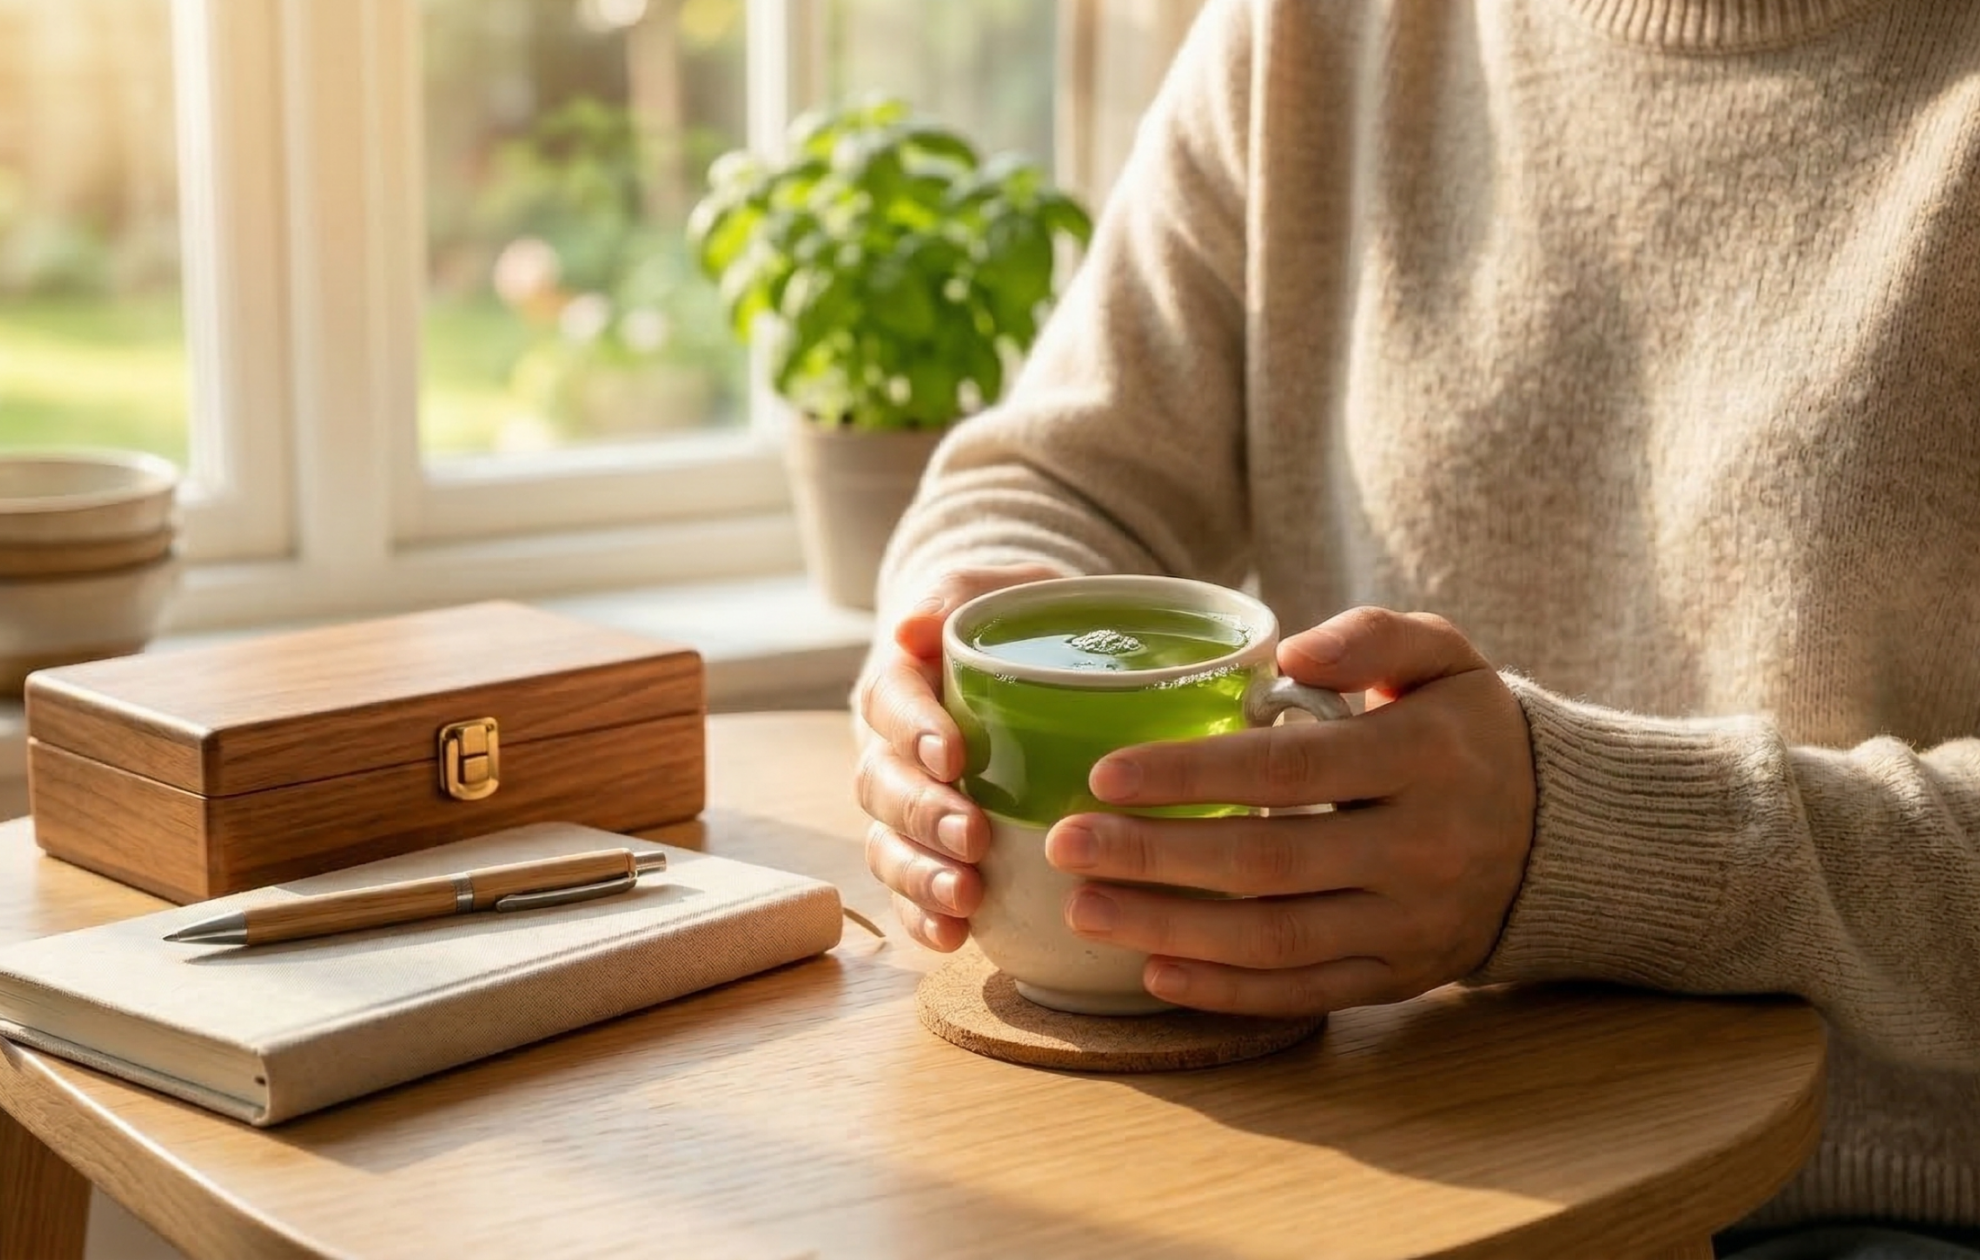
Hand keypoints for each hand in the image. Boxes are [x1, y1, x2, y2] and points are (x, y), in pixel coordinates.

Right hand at [855, 564, 1067, 949]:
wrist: (1033, 666)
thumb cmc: (1019, 625)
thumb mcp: (1003, 590)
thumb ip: (961, 596)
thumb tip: (914, 628)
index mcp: (903, 681)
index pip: (890, 701)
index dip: (914, 731)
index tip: (953, 754)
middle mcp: (891, 747)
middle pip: (881, 785)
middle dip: (922, 814)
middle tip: (972, 835)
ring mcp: (904, 805)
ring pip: (887, 844)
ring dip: (919, 874)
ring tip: (964, 896)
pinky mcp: (927, 851)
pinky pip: (908, 891)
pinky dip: (922, 916)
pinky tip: (954, 937)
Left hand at [1043, 607, 1535, 1017]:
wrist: (1561, 831)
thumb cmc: (1468, 729)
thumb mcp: (1445, 656)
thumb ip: (1374, 635)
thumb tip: (1291, 656)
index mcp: (1423, 758)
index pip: (1288, 769)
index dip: (1191, 774)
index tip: (1105, 774)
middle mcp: (1421, 848)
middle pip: (1267, 863)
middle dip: (1154, 858)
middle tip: (1064, 844)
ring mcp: (1411, 922)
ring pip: (1275, 940)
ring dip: (1169, 930)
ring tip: (1084, 909)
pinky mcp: (1402, 975)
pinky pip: (1305, 993)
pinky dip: (1226, 991)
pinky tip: (1153, 971)